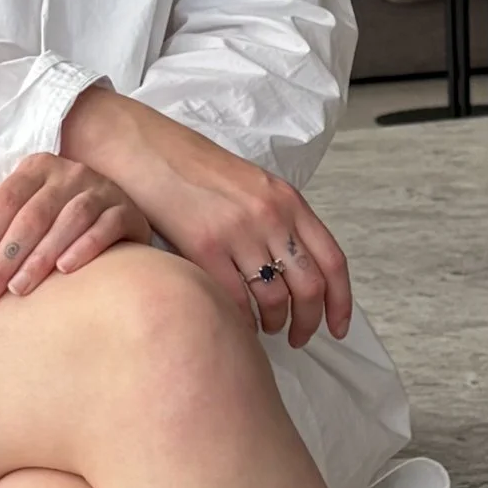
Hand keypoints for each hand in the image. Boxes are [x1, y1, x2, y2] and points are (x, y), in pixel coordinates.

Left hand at [0, 154, 154, 305]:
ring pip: (70, 219)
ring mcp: (101, 189)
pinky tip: (65, 270)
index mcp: (36, 168)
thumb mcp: (15, 212)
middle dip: (5, 257)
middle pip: (32, 215)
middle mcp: (70, 172)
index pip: (3, 202)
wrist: (108, 220)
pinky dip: (85, 246)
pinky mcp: (126, 210)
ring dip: (41, 256)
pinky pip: (106, 226)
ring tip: (19, 288)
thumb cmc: (50, 222)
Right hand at [61, 87, 351, 348]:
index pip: (333, 260)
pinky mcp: (204, 247)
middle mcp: (270, 216)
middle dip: (308, 322)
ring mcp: (238, 232)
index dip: (341, 302)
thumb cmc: (194, 168)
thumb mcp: (252, 185)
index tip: (338, 327)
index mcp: (288, 200)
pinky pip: (234, 301)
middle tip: (299, 337)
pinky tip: (236, 325)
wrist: (146, 149)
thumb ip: (278, 221)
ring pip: (273, 299)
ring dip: (273, 324)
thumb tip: (294, 270)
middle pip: (309, 287)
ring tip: (265, 328)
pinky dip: (240, 322)